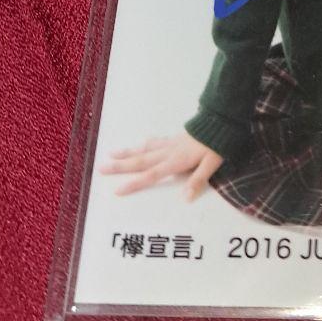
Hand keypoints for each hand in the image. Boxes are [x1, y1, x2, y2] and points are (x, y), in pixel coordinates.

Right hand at [99, 133, 223, 201]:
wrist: (220, 122)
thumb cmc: (217, 145)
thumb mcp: (211, 164)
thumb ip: (198, 180)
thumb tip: (185, 198)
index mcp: (175, 161)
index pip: (151, 175)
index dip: (134, 183)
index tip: (116, 190)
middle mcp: (168, 152)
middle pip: (141, 161)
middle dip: (121, 166)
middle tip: (101, 168)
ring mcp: (170, 144)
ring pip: (144, 149)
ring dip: (128, 152)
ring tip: (111, 154)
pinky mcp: (175, 138)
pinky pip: (156, 141)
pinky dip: (145, 143)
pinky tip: (141, 143)